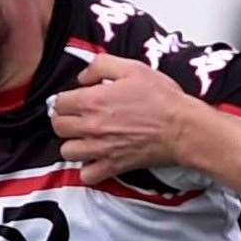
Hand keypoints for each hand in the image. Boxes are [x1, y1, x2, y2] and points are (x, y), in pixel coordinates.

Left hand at [51, 54, 199, 182]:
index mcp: (93, 101)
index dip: (65, 100)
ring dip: (73, 144)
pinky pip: (87, 175)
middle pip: (58, 127)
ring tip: (85, 139)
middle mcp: (91, 126)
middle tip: (78, 118)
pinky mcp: (113, 166)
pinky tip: (96, 159)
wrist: (182, 127)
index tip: (75, 100)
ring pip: (67, 151)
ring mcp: (100, 149)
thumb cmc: (161, 98)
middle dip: (65, 120)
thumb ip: (101, 66)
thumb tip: (83, 77)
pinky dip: (88, 169)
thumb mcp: (132, 68)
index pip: (59, 103)